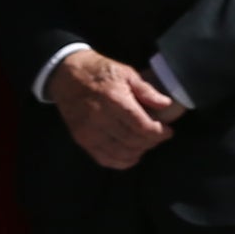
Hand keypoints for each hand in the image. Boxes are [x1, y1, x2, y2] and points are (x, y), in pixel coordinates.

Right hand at [52, 46, 179, 168]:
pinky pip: (104, 158)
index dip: (159, 132)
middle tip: (159, 136)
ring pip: (121, 153)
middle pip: (133, 141)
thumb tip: (166, 104)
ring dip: (138, 152)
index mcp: (114, 100)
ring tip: (146, 144)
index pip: (142, 126)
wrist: (66, 75)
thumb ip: (146, 90)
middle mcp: (101, 118)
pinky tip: (131, 156)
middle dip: (151, 142)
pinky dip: (121, 162)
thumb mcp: (126, 73)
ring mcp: (89, 132)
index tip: (168, 131)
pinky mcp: (82, 140)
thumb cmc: (99, 71)